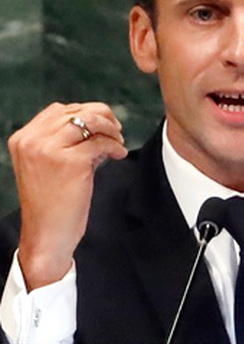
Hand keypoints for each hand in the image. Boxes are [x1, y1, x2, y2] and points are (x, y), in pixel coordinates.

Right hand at [8, 102, 127, 289]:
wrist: (47, 234)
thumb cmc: (51, 203)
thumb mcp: (47, 165)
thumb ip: (62, 142)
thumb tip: (97, 123)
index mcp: (23, 139)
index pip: (58, 110)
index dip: (85, 113)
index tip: (102, 125)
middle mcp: (32, 140)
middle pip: (76, 111)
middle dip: (102, 117)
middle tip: (117, 131)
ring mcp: (50, 149)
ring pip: (90, 121)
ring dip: (111, 129)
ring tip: (119, 142)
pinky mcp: (71, 162)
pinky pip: (102, 143)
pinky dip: (116, 147)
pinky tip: (119, 155)